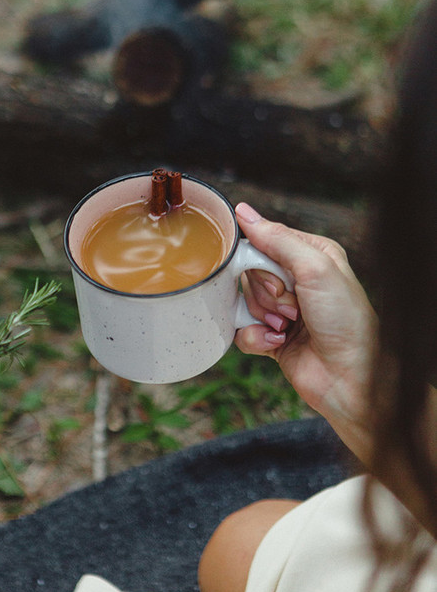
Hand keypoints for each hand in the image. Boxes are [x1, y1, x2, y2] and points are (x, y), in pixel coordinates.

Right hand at [234, 203, 377, 462]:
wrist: (350, 379)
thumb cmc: (345, 322)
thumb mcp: (316, 269)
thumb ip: (278, 239)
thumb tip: (244, 212)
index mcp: (311, 254)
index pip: (265, 240)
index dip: (262, 260)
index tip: (279, 279)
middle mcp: (297, 279)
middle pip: (250, 271)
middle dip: (265, 292)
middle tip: (291, 307)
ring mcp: (284, 308)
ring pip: (244, 300)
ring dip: (263, 316)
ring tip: (289, 327)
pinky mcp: (272, 336)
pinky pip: (242, 330)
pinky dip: (255, 337)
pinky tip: (277, 343)